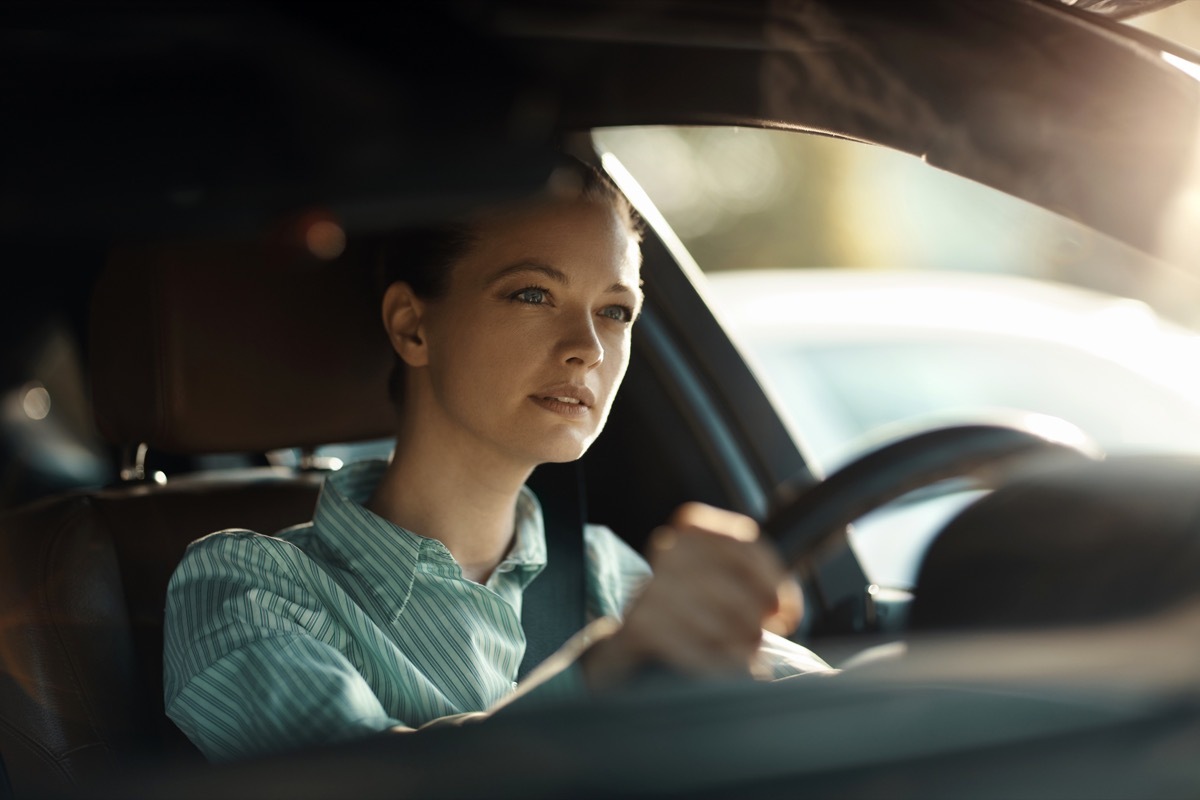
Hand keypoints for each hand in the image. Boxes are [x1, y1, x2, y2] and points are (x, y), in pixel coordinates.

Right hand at [582, 502, 801, 689]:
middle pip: (734, 588)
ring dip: (740, 647)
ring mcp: (651, 587)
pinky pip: (695, 650)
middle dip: (757, 620)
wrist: (630, 636)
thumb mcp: (718, 575)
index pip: (746, 547)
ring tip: (744, 655)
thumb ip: (751, 575)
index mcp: (692, 526)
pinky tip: (724, 669)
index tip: (788, 611)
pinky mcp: (640, 625)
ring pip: (717, 623)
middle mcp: (667, 548)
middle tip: (761, 638)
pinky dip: (718, 665)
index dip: (775, 582)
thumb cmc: (690, 605)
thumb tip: (785, 605)